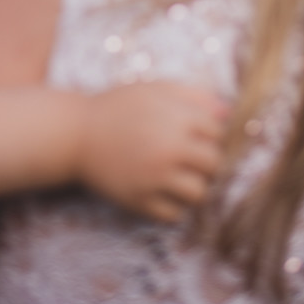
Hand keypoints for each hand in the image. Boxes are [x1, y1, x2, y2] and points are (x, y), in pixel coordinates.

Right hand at [76, 82, 226, 222]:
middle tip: (188, 159)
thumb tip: (227, 113)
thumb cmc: (118, 107)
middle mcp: (170, 149)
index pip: (218, 134)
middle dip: (205, 161)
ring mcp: (155, 177)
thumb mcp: (155, 89)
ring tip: (178, 177)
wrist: (76, 133)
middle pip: (213, 165)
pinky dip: (172, 206)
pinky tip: (162, 191)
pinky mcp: (139, 200)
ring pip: (199, 194)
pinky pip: (174, 214)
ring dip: (193, 186)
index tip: (193, 136)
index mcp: (177, 119)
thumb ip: (193, 96)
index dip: (208, 135)